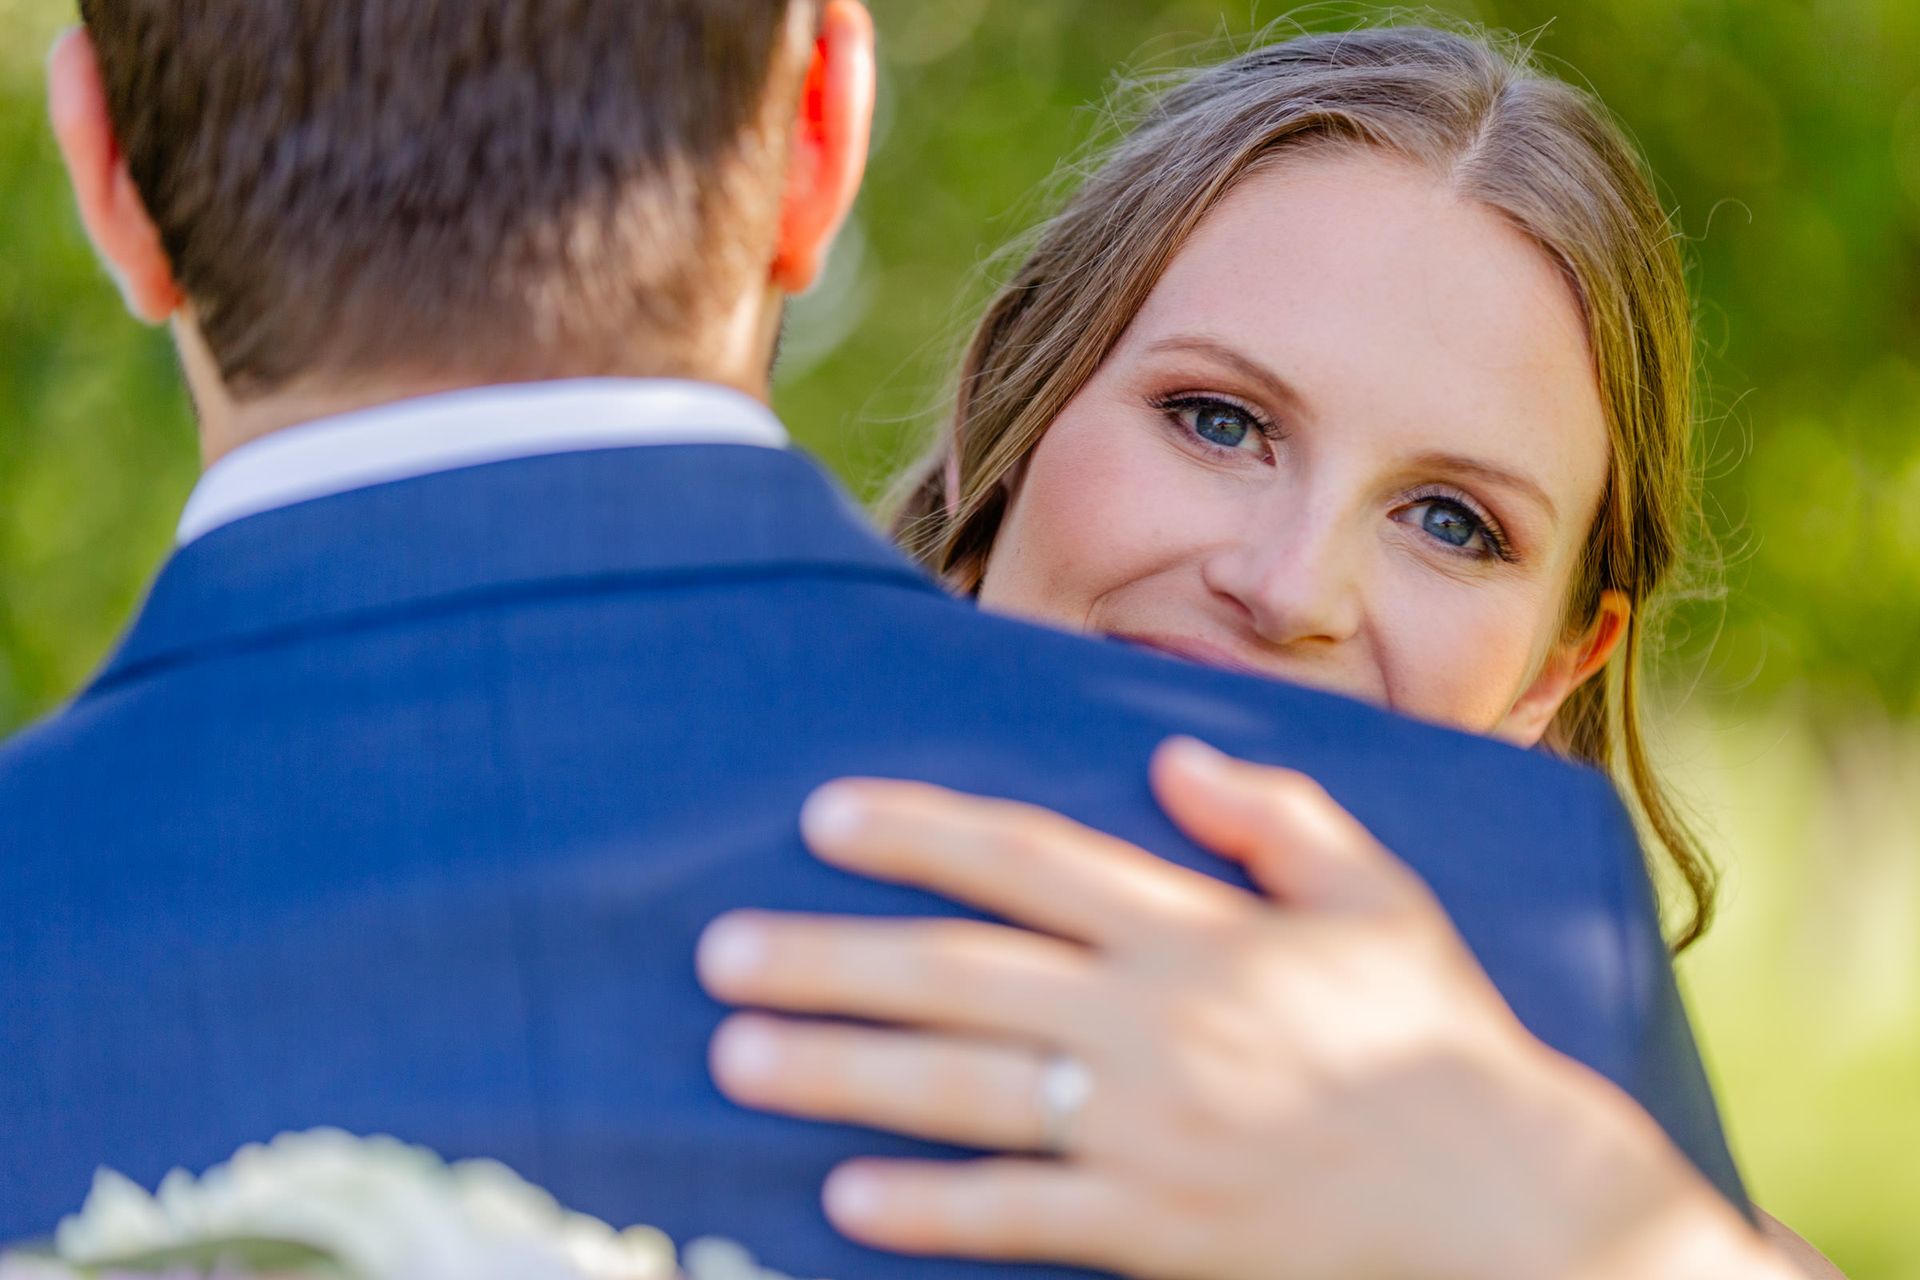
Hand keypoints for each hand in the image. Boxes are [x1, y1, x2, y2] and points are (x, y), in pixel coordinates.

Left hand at [697, 739, 1793, 1279]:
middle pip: (959, 976)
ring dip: (840, 1072)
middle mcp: (1154, 1020)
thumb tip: (1170, 753)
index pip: (1028, 859)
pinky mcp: (1156, 1229)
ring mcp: (1149, 1130)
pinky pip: (1020, 1215)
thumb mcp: (1377, 891)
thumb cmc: (1435, 1034)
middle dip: (831, 960)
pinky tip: (843, 1194)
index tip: (823, 818)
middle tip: (720, 955)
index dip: (919, 833)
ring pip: (963, 1090)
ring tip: (736, 1058)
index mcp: (1195, 930)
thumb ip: (1274, 811)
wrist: (1510, 1198)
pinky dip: (929, 1206)